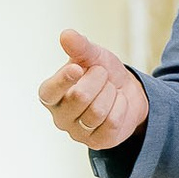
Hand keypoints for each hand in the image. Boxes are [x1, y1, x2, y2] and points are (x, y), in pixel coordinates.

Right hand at [38, 28, 148, 149]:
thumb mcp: (93, 56)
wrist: (128, 91)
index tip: (77, 69)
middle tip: (103, 75)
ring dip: (111, 93)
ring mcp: (78, 132)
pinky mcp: (98, 143)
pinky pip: (112, 122)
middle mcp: (59, 117)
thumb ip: (79, 47)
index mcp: (51, 95)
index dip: (63, 80)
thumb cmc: (103, 73)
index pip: (49, 91)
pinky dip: (121, 107)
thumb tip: (66, 34)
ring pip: (97, 112)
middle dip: (99, 80)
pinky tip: (118, 104)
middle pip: (80, 98)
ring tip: (110, 90)